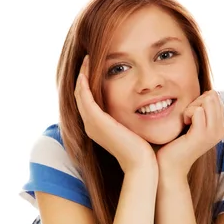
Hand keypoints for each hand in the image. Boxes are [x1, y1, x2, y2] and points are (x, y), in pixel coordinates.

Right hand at [74, 55, 156, 173]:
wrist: (142, 164)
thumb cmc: (143, 149)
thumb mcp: (133, 129)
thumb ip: (130, 118)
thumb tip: (140, 106)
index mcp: (98, 127)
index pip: (88, 101)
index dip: (89, 84)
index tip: (95, 67)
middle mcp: (90, 125)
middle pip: (80, 95)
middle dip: (83, 76)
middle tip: (87, 59)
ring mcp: (91, 123)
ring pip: (80, 93)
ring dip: (82, 75)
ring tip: (87, 60)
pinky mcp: (96, 120)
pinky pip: (84, 96)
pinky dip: (84, 82)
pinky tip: (87, 70)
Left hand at [156, 89, 223, 177]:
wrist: (170, 165)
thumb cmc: (177, 142)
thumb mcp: (193, 122)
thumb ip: (202, 108)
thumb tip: (208, 91)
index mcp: (221, 125)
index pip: (215, 97)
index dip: (199, 101)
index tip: (191, 116)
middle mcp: (221, 129)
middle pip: (212, 96)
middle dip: (196, 101)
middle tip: (187, 117)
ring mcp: (214, 132)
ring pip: (207, 100)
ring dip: (191, 107)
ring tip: (186, 121)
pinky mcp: (202, 135)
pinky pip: (197, 110)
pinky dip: (187, 113)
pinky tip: (184, 125)